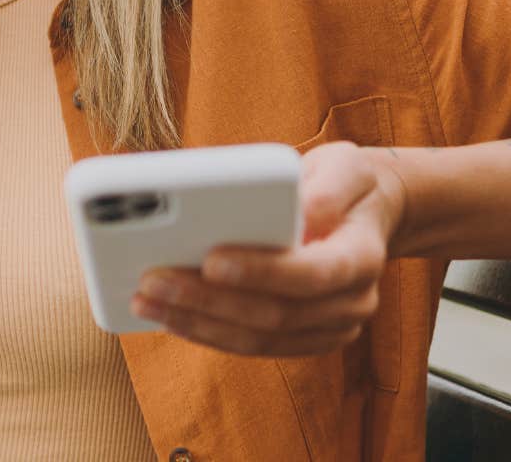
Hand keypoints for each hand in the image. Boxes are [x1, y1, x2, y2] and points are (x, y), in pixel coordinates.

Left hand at [131, 141, 407, 356]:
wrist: (365, 214)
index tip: (210, 259)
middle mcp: (351, 303)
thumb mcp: (346, 165)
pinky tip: (167, 313)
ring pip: (257, 339)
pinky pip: (250, 345)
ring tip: (146, 299)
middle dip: (209, 299)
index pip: (312, 274)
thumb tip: (301, 210)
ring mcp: (327, 329)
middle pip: (275, 315)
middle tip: (154, 279)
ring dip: (197, 322)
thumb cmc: (347, 184)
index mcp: (363, 258)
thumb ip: (327, 186)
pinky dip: (206, 331)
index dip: (261, 272)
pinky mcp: (301, 339)